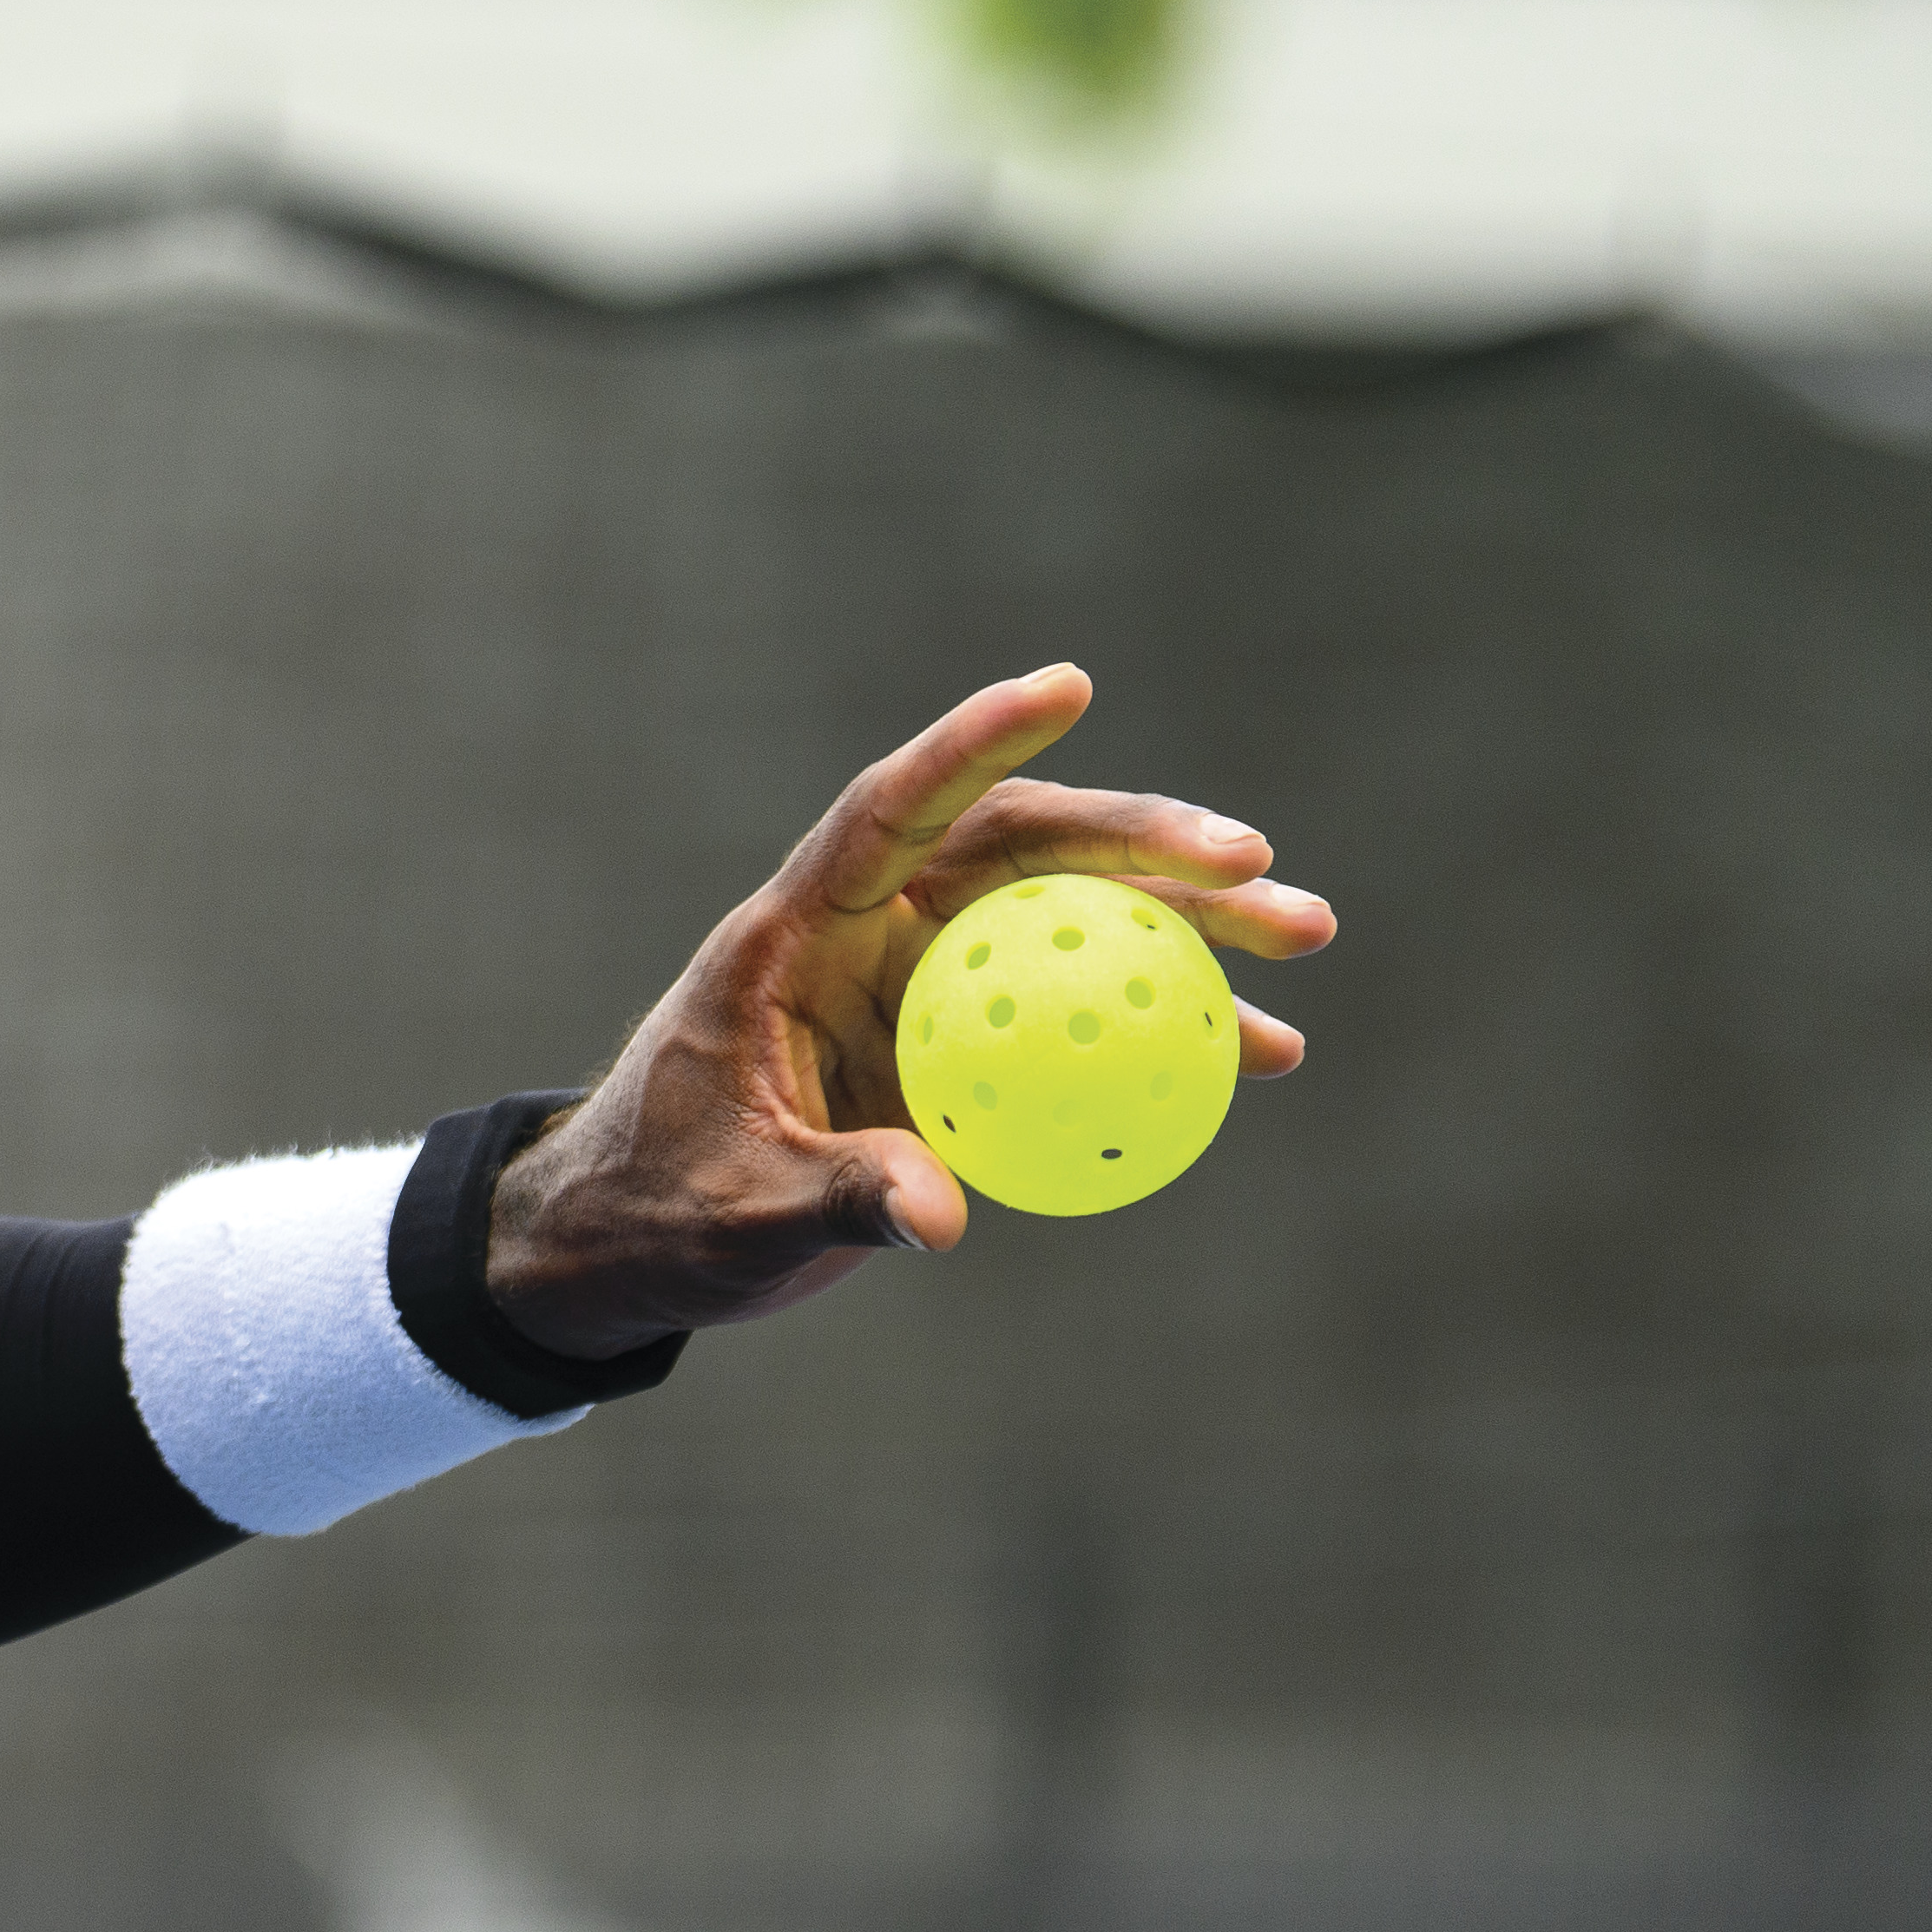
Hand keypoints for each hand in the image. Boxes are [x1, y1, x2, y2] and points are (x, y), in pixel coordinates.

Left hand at [485, 663, 1331, 1356]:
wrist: (630, 1248)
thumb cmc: (659, 1209)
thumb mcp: (741, 1213)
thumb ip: (839, 1198)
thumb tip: (941, 1214)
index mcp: (793, 937)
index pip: (887, 810)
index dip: (969, 743)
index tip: (1068, 683)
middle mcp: (867, 939)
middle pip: (1016, 854)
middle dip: (1141, 843)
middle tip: (1257, 862)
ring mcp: (922, 990)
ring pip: (1069, 924)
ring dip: (1184, 926)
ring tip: (1301, 938)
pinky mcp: (959, 1052)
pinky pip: (1076, 1020)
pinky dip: (1163, 1031)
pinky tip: (1259, 1055)